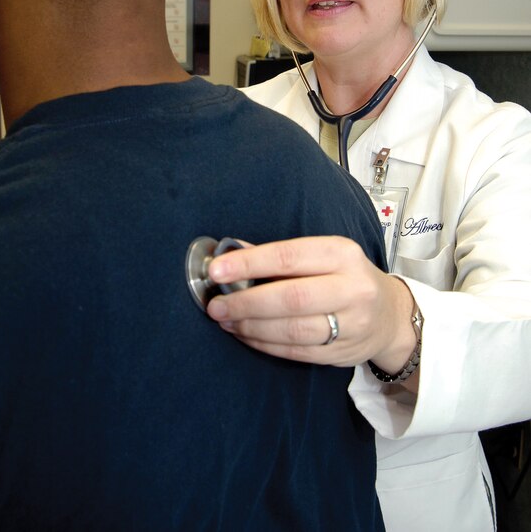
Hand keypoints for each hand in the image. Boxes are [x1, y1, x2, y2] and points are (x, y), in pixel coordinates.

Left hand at [206, 236, 416, 371]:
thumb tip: (230, 253)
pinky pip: (295, 352)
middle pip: (291, 298)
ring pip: (292, 330)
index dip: (250, 264)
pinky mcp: (343, 354)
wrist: (391, 316)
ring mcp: (351, 325)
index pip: (289, 257)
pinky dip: (264, 344)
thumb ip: (279, 255)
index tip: (217, 270)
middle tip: (216, 304)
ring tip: (226, 320)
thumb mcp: (323, 255)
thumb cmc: (346, 277)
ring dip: (251, 327)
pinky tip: (245, 335)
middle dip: (247, 302)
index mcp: (343, 254)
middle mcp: (352, 288)